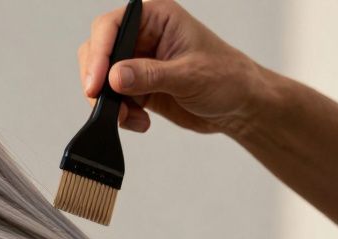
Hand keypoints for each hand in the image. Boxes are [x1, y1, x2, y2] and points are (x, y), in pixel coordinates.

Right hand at [77, 0, 273, 136]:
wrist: (240, 105)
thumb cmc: (228, 77)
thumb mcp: (190, 75)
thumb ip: (150, 75)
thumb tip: (115, 77)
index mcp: (157, 18)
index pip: (113, 26)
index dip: (99, 51)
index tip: (97, 82)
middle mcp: (143, 37)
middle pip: (99, 51)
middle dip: (97, 80)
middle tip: (103, 102)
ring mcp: (138, 63)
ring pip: (101, 78)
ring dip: (108, 102)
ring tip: (130, 117)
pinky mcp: (137, 87)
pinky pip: (112, 100)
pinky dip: (119, 115)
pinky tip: (140, 121)